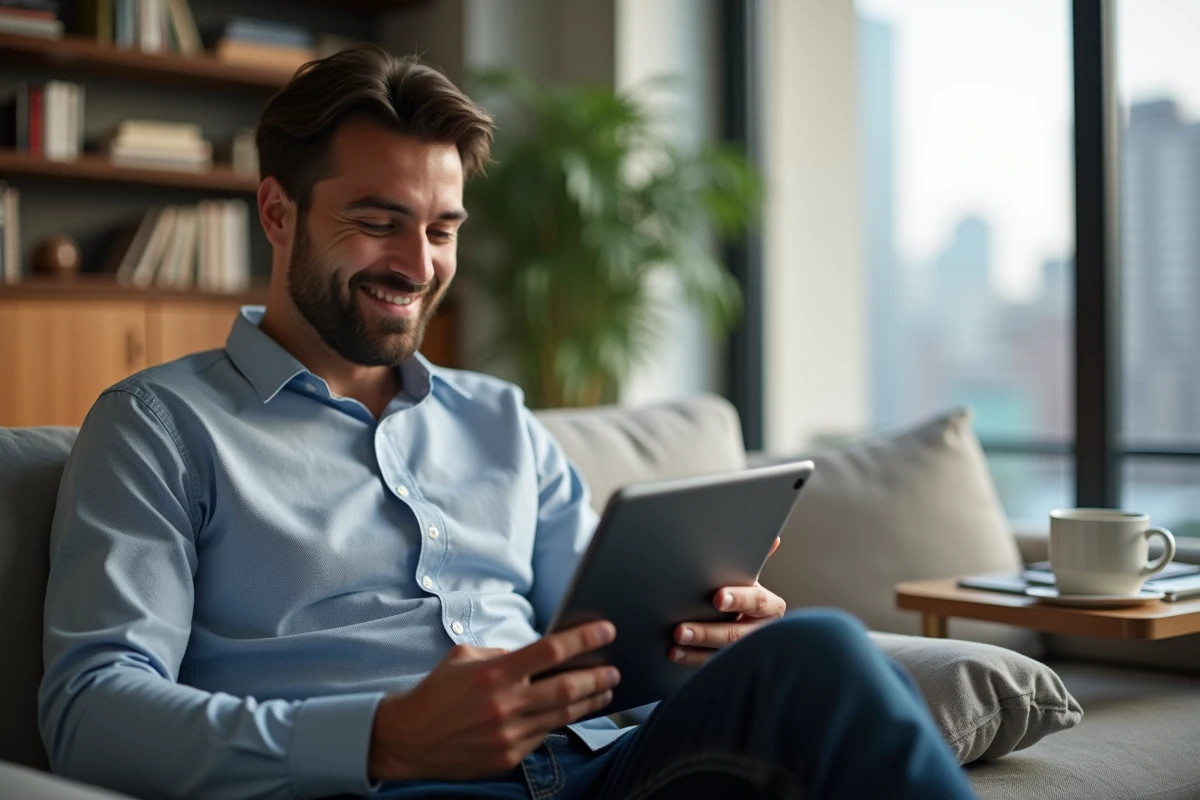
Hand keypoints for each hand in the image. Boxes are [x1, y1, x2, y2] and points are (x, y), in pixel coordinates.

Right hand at [368, 621, 619, 781]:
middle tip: (614, 669)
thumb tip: (537, 654)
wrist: (409, 739)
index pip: (550, 651)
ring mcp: (508, 734)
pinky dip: (559, 722)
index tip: (606, 630)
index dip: (583, 639)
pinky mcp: (508, 757)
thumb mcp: (465, 658)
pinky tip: (570, 712)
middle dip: (597, 677)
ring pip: (562, 716)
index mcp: (494, 674)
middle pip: (567, 688)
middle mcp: (505, 705)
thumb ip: (503, 654)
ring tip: (605, 690)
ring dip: (589, 702)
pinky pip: (543, 737)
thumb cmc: (437, 692)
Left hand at [669, 537, 785, 665]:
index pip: (757, 601)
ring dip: (697, 647)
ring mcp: (747, 649)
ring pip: (723, 652)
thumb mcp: (748, 577)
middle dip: (707, 631)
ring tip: (675, 641)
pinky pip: (712, 663)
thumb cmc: (743, 592)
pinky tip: (675, 653)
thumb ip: (754, 559)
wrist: (743, 618)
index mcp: (770, 605)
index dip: (738, 599)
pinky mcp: (732, 663)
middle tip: (680, 629)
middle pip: (736, 633)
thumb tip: (773, 538)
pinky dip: (692, 658)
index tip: (717, 597)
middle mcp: (761, 630)